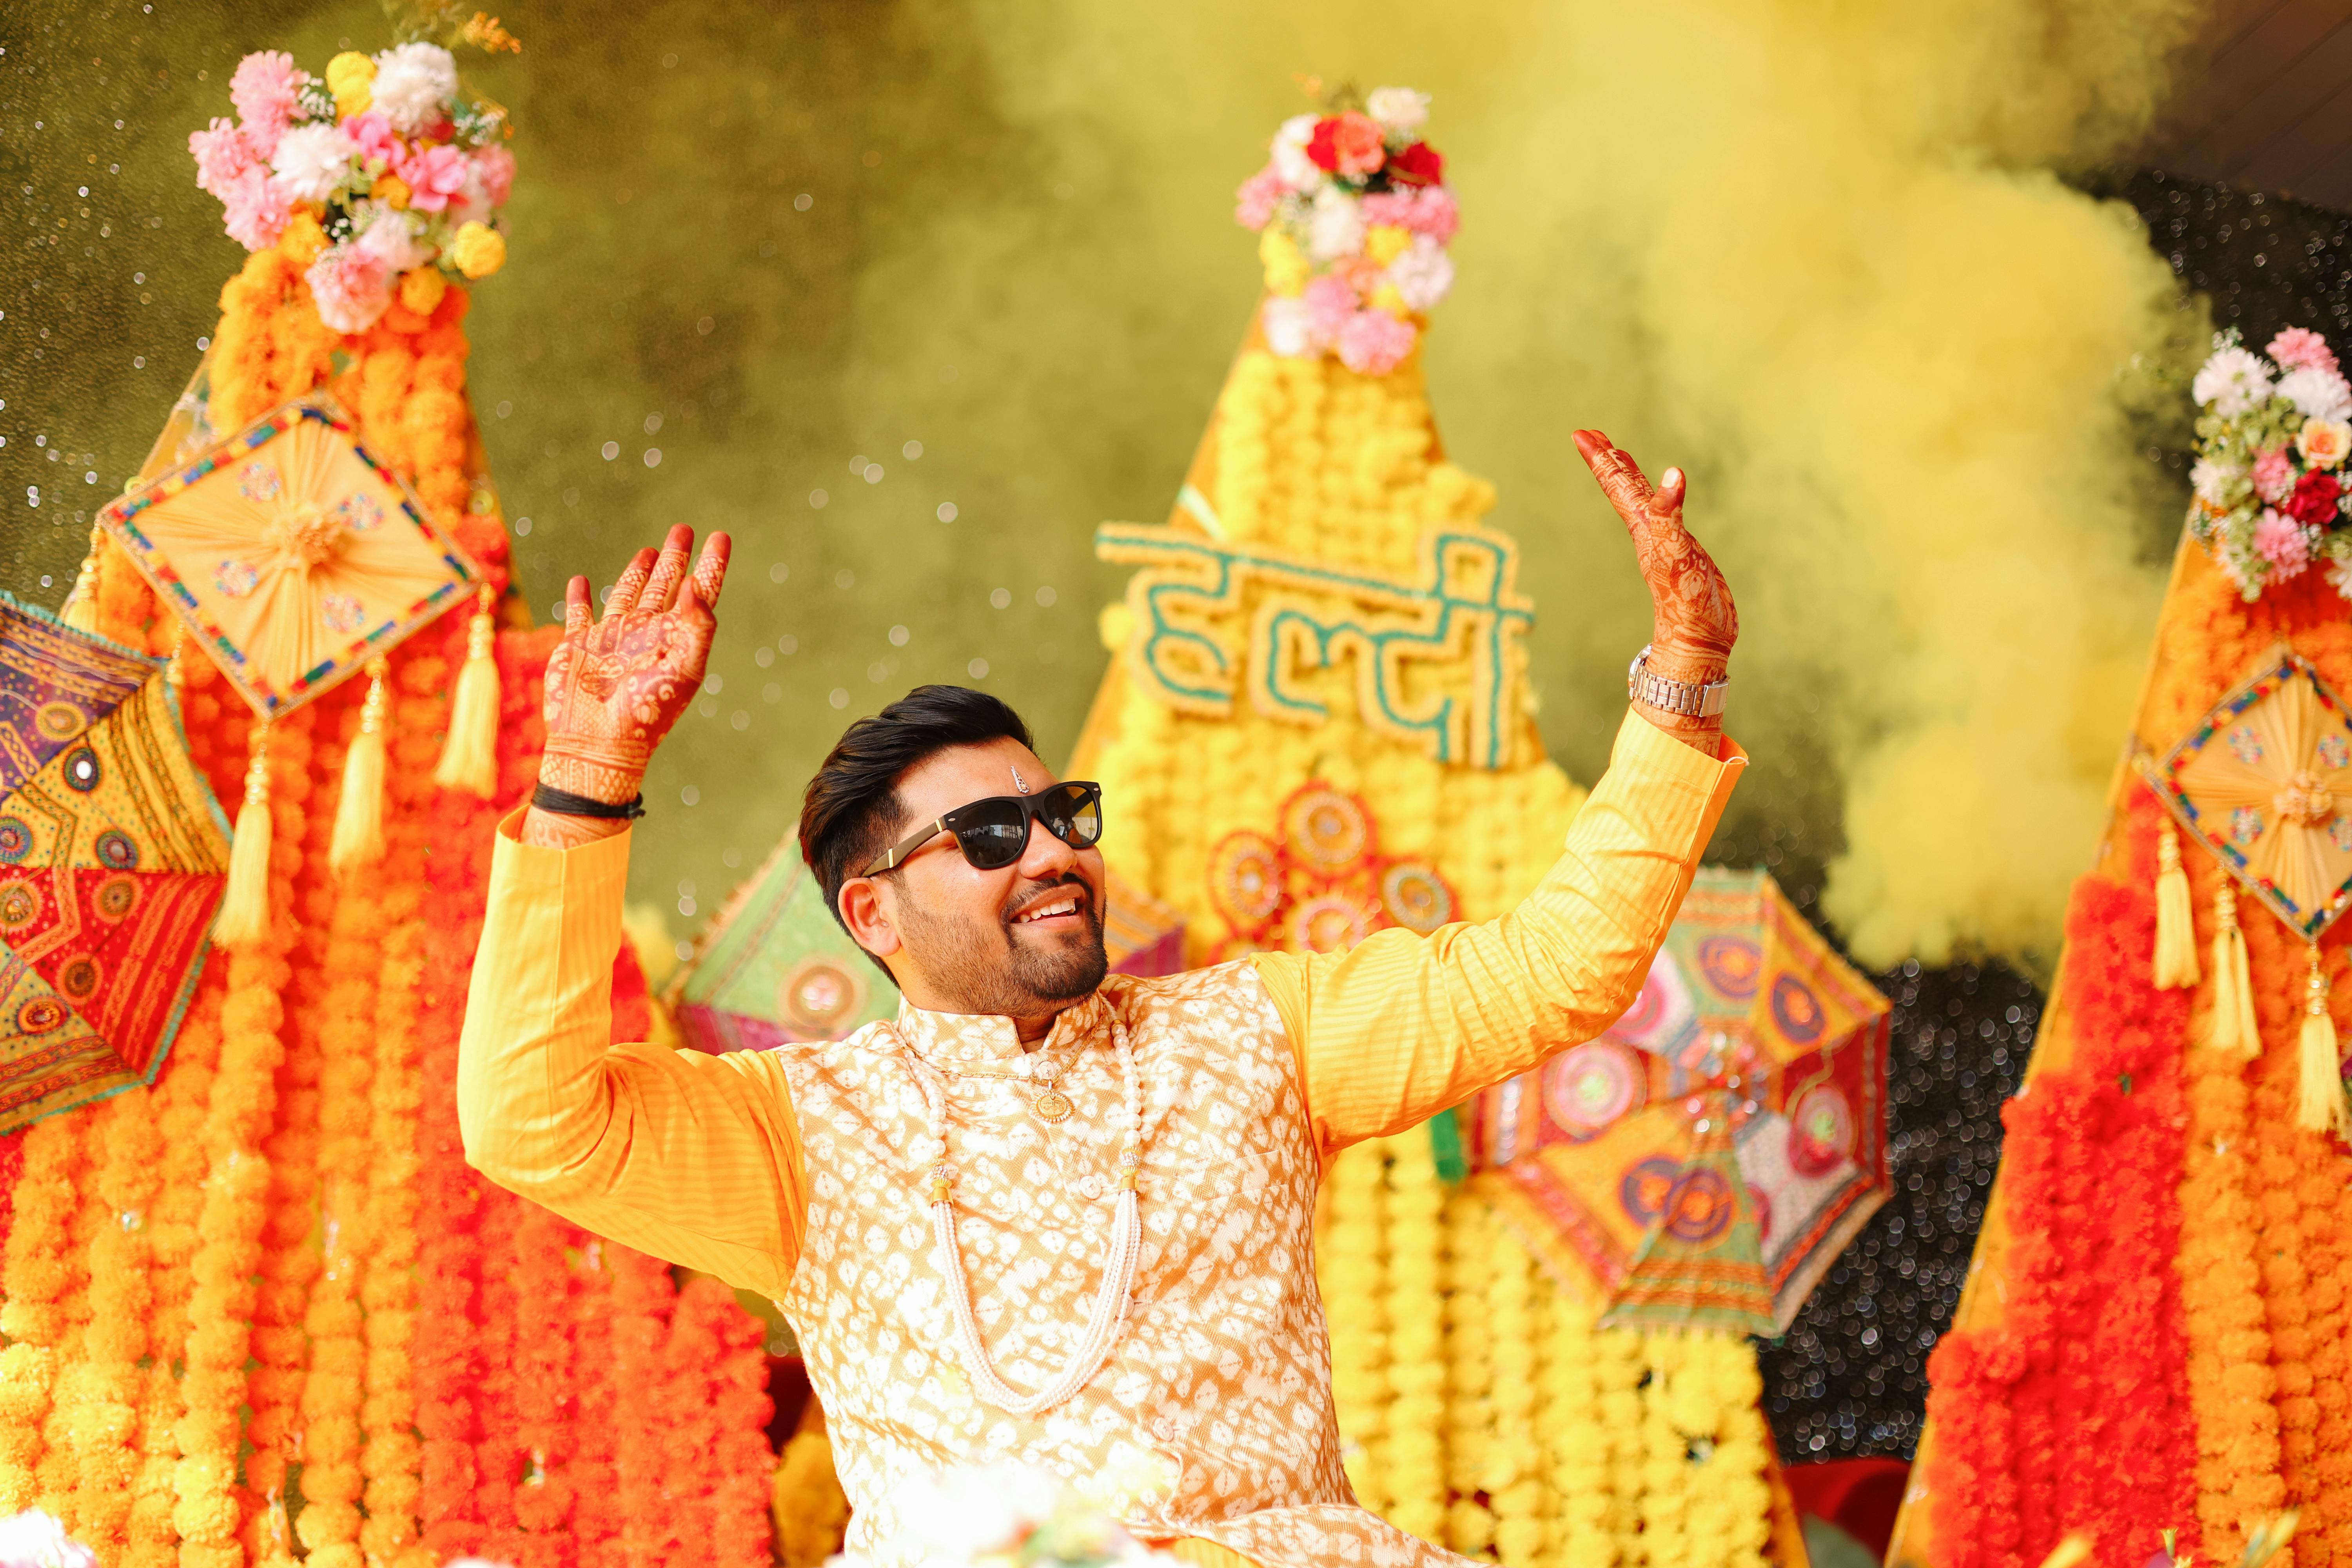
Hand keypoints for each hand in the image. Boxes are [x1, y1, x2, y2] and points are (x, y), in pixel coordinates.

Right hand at [527, 524, 730, 844]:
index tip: (721, 536)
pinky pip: (579, 613)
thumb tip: (696, 584)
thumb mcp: (683, 672)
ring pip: (628, 593)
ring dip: (638, 571)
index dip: (711, 564)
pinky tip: (582, 580)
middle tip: (683, 528)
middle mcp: (646, 633)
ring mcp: (613, 638)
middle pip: (666, 585)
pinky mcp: (579, 645)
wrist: (598, 743)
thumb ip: (696, 627)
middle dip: (676, 557)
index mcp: (675, 639)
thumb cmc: (645, 714)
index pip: (699, 592)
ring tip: (650, 549)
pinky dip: (580, 596)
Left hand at [1574, 430, 1736, 741]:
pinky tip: (1662, 495)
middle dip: (1608, 460)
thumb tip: (1670, 475)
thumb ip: (1671, 515)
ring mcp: (1664, 542)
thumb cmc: (1686, 602)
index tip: (1581, 434)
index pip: (1618, 486)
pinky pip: (1664, 516)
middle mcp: (1649, 532)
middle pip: (1623, 488)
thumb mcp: (1676, 554)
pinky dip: (1659, 498)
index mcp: (1644, 528)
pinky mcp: (1681, 552)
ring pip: (1641, 501)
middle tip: (1590, 434)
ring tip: (1618, 454)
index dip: (1601, 459)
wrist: (1699, 641)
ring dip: (1628, 476)